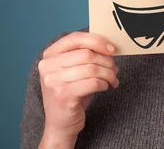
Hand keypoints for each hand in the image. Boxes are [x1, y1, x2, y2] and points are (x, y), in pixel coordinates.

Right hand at [38, 31, 118, 145]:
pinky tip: (105, 87)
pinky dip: (104, 84)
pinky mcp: (63, 95)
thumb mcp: (72, 71)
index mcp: (49, 55)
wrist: (60, 125)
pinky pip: (93, 83)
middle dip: (106, 61)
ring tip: (113, 79)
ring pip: (92, 68)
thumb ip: (83, 55)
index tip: (111, 48)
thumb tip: (107, 45)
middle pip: (87, 53)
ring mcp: (53, 81)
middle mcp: (47, 66)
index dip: (96, 40)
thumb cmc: (70, 94)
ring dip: (108, 73)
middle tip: (115, 69)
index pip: (75, 38)